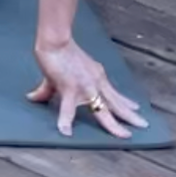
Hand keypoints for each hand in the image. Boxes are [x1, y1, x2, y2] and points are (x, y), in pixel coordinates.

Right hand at [29, 38, 147, 138]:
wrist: (54, 41)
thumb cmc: (58, 53)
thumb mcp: (57, 75)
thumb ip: (47, 90)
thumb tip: (32, 98)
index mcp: (97, 77)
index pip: (114, 93)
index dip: (125, 101)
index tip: (135, 108)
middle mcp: (96, 83)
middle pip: (116, 103)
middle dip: (130, 115)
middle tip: (144, 126)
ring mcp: (86, 88)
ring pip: (103, 110)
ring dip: (114, 124)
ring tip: (125, 135)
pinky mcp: (70, 90)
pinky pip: (68, 110)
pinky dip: (66, 121)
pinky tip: (65, 132)